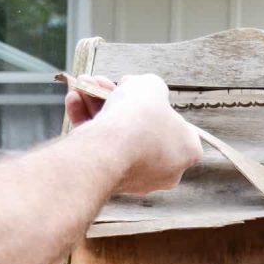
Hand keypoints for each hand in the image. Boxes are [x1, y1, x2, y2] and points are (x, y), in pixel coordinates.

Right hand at [65, 73, 202, 193]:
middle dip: (119, 101)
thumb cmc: (139, 118)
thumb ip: (151, 86)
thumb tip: (139, 89)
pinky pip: (102, 149)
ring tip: (84, 86)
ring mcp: (139, 179)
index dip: (157, 104)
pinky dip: (88, 124)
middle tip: (103, 83)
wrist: (108, 150)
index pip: (179, 127)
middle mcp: (167, 170)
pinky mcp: (111, 181)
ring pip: (118, 137)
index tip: (139, 90)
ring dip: (98, 107)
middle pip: (142, 129)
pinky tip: (74, 101)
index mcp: (188, 151)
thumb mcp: (151, 86)